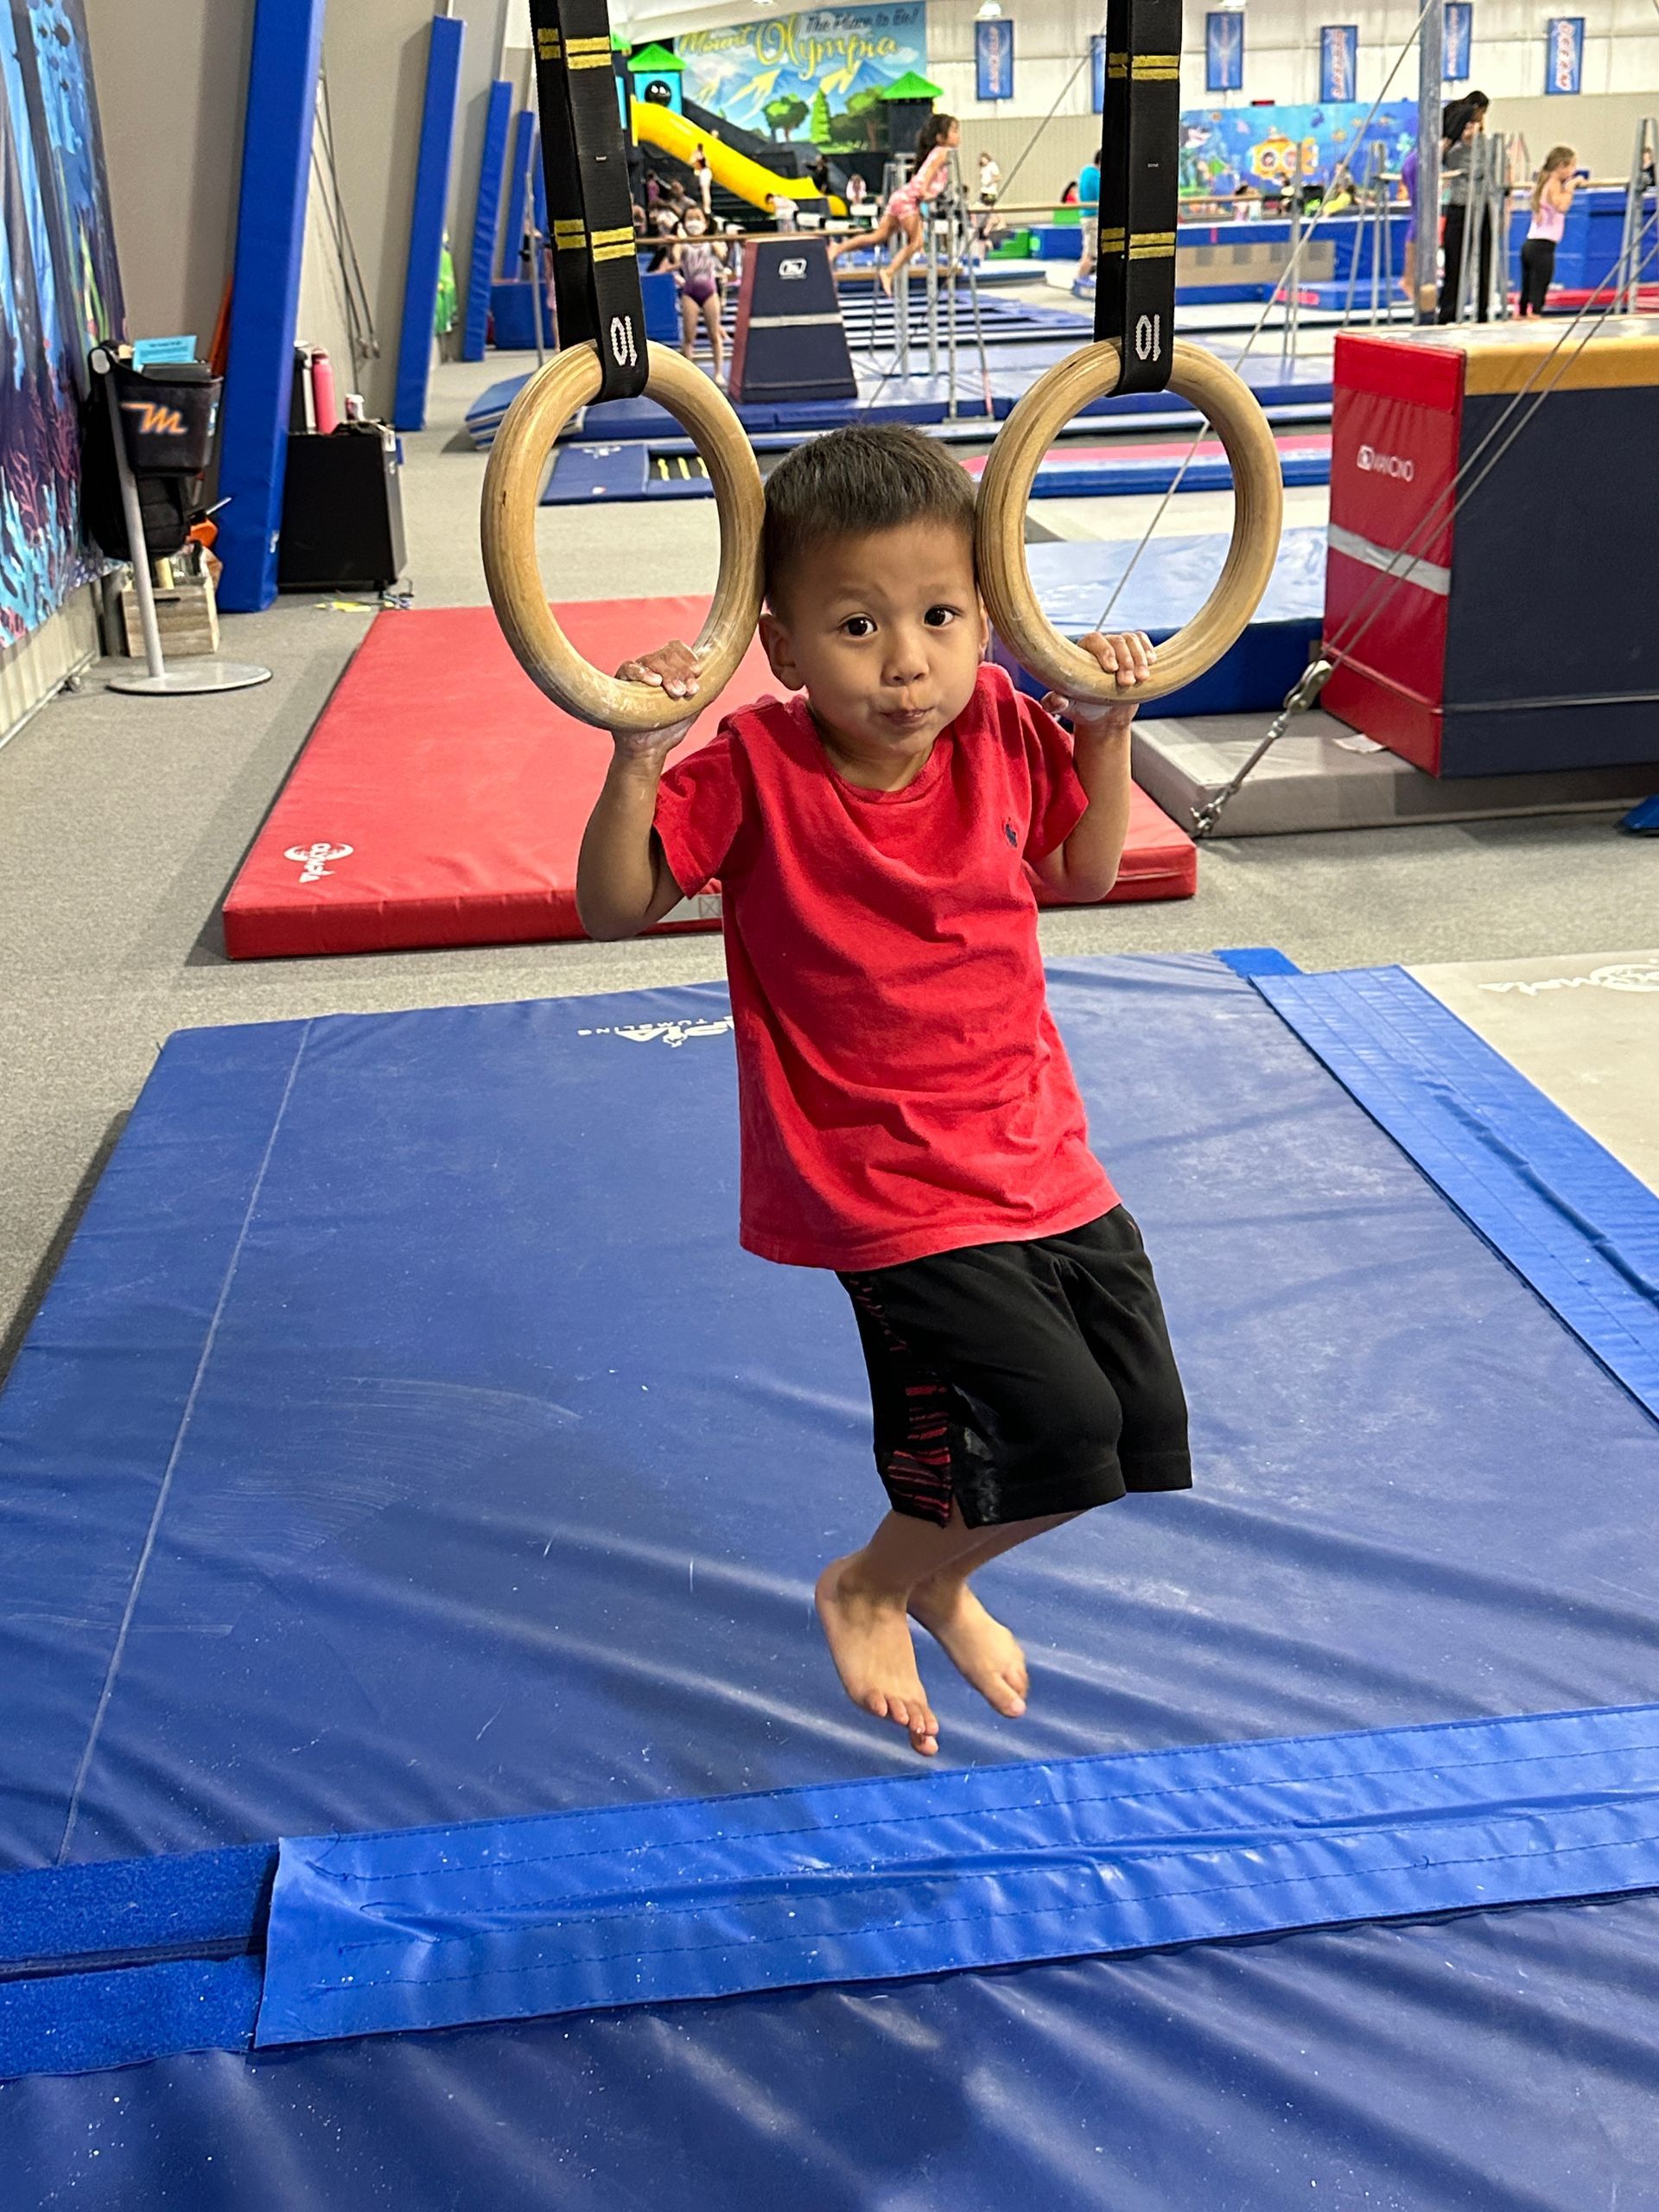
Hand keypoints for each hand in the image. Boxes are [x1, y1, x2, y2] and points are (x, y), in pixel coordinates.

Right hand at [610, 639, 703, 759]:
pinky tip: (654, 681)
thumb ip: (705, 694)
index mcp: (668, 669)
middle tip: (688, 690)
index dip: (688, 657)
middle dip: (681, 671)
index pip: (677, 649)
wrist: (648, 750)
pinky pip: (628, 668)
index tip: (698, 672)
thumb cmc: (669, 729)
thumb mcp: (692, 709)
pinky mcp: (620, 682)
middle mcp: (652, 667)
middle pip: (666, 654)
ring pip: (652, 660)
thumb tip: (721, 678)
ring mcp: (636, 674)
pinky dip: (641, 672)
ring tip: (677, 692)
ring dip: (668, 674)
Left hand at [1042, 630, 1154, 735]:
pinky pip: (1143, 641)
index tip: (1111, 669)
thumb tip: (1055, 699)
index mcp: (1081, 651)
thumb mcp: (1068, 708)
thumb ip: (1056, 703)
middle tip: (1127, 683)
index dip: (1104, 650)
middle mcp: (1101, 645)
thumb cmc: (1082, 708)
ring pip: (1132, 640)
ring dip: (1139, 658)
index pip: (1094, 639)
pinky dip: (1148, 650)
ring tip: (1142, 678)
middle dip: (1125, 661)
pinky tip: (1153, 662)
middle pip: (1117, 641)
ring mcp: (1119, 648)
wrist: (1104, 716)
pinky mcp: (1135, 653)